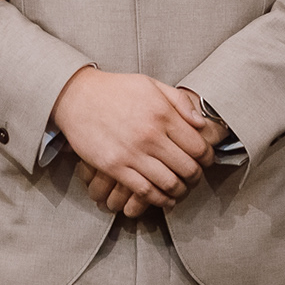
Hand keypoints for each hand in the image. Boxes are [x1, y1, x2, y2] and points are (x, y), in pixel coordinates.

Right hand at [51, 68, 210, 210]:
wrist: (77, 96)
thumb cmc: (115, 89)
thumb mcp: (150, 84)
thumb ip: (179, 101)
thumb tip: (200, 123)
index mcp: (163, 114)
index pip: (199, 146)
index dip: (207, 158)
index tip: (205, 161)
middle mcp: (151, 135)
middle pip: (188, 168)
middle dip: (196, 177)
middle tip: (194, 178)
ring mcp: (132, 153)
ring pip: (169, 183)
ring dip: (180, 191)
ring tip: (180, 190)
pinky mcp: (115, 167)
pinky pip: (145, 191)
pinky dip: (159, 200)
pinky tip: (163, 198)